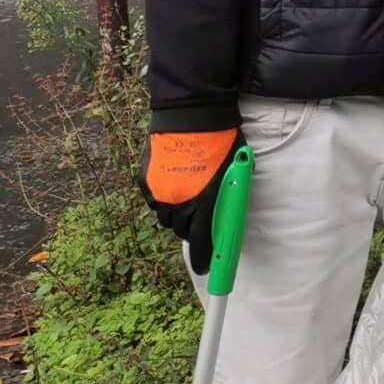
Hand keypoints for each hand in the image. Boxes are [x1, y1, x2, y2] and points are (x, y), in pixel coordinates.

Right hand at [145, 123, 240, 275]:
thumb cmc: (224, 139)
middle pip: (182, 230)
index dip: (204, 258)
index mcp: (205, 201)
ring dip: (177, 214)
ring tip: (187, 201)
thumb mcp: (237, 169)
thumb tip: (227, 208)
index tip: (205, 268)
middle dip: (192, 230)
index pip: (202, 240)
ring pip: (166, 216)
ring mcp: (160, 192)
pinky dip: (164, 198)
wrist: (192, 115)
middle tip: (200, 223)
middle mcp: (179, 202)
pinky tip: (173, 187)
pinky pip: (155, 199)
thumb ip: (229, 192)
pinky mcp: (146, 181)